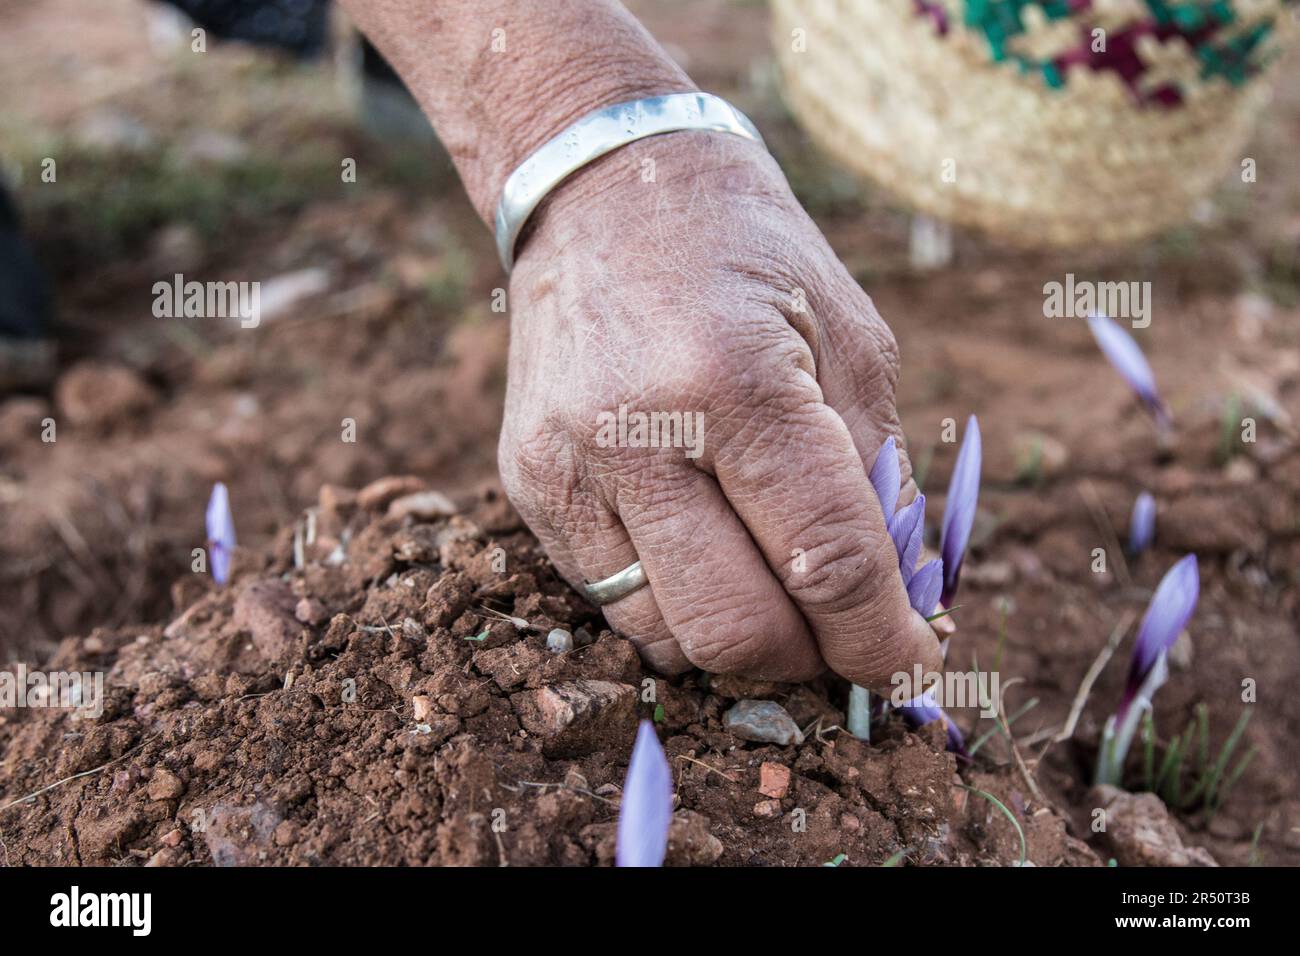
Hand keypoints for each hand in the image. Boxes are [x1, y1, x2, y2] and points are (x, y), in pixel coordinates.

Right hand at [498, 130, 941, 690]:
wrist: (604, 191)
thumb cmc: (748, 255)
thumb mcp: (851, 338)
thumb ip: (877, 477)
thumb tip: (901, 599)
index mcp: (738, 382)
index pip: (825, 559)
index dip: (881, 637)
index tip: (913, 666)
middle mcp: (635, 433)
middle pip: (735, 626)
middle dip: (810, 655)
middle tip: (844, 633)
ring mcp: (566, 466)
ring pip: (665, 635)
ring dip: (739, 638)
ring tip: (773, 586)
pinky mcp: (526, 485)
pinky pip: (611, 600)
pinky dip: (676, 605)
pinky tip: (704, 551)